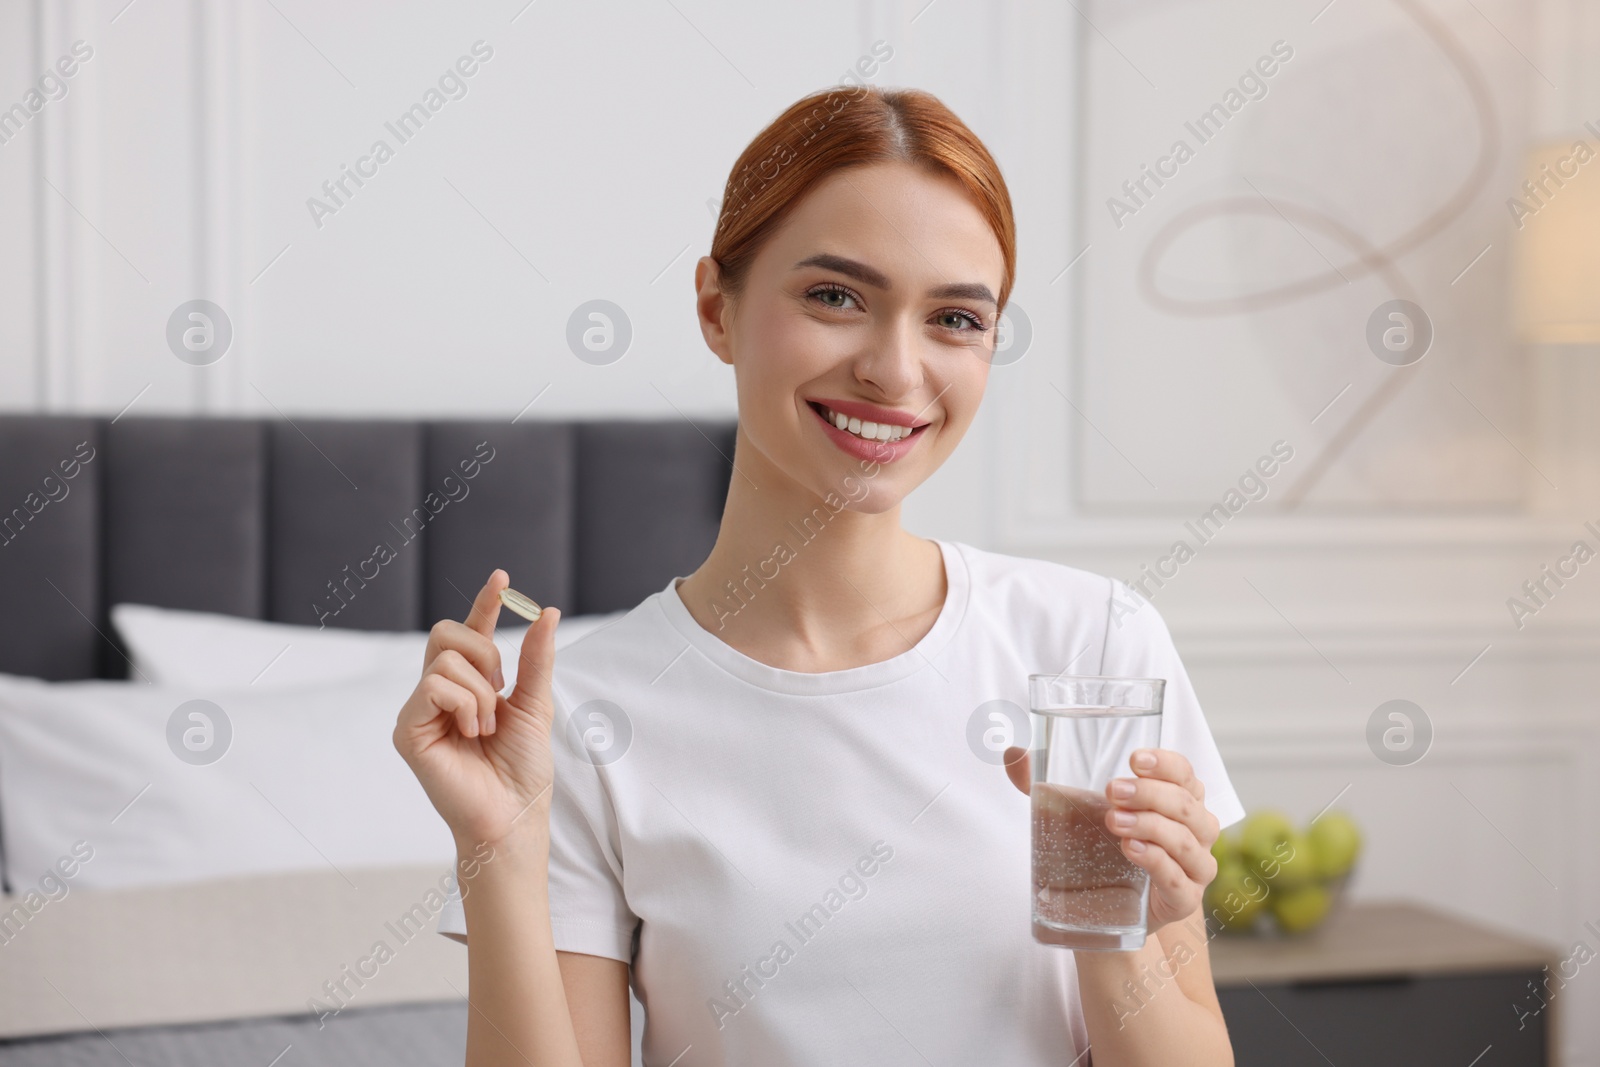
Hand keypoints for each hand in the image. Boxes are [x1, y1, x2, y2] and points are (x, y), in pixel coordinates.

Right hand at [393, 569, 562, 847]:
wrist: (513, 814)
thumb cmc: (522, 768)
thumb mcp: (536, 705)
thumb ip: (536, 659)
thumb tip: (548, 612)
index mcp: (468, 685)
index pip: (470, 633)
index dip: (484, 604)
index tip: (502, 578)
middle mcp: (438, 693)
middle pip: (447, 633)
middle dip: (483, 654)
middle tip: (498, 694)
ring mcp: (419, 711)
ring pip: (445, 660)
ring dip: (481, 693)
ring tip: (485, 728)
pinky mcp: (407, 730)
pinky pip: (433, 686)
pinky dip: (465, 705)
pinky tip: (471, 734)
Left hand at [1003, 746, 1219, 933]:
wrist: (1107, 906)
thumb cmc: (1099, 847)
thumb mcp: (1073, 811)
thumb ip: (1043, 782)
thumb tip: (1012, 752)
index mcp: (1179, 798)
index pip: (1184, 773)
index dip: (1165, 763)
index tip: (1134, 759)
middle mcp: (1195, 829)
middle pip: (1185, 804)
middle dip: (1149, 794)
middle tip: (1112, 791)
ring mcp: (1195, 866)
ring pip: (1185, 839)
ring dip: (1151, 825)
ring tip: (1114, 821)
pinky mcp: (1185, 899)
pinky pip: (1180, 879)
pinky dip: (1157, 861)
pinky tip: (1132, 850)